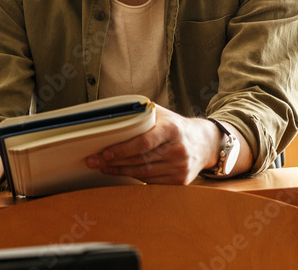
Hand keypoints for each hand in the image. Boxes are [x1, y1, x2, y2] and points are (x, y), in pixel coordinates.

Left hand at [85, 105, 221, 184]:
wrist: (203, 143)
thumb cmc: (175, 126)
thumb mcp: (163, 114)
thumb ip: (142, 115)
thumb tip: (113, 115)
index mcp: (173, 129)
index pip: (145, 142)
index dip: (123, 149)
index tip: (105, 152)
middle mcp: (178, 149)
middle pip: (140, 159)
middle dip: (114, 161)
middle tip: (93, 160)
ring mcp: (180, 167)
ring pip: (143, 173)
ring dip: (119, 171)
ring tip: (102, 167)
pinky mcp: (180, 181)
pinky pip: (151, 181)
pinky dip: (133, 178)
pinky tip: (120, 173)